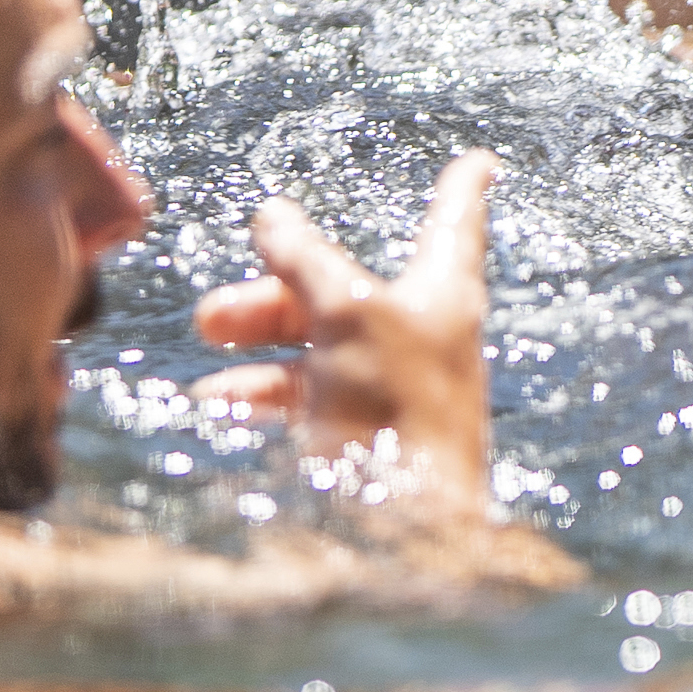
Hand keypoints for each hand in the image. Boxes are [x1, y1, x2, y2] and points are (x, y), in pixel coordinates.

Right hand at [188, 154, 496, 511]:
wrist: (404, 532)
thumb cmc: (395, 406)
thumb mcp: (346, 312)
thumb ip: (306, 260)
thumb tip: (273, 215)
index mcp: (442, 293)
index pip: (453, 222)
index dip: (460, 186)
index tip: (481, 160)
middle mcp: (421, 338)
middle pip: (345, 292)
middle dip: (274, 296)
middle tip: (214, 317)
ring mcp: (389, 391)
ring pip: (314, 351)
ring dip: (257, 357)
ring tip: (211, 384)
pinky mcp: (360, 442)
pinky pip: (304, 406)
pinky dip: (261, 403)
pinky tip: (219, 413)